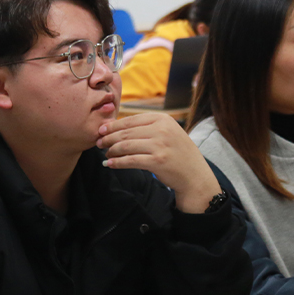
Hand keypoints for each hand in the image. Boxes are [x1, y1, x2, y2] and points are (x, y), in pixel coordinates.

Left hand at [97, 113, 220, 212]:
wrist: (194, 175)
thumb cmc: (177, 153)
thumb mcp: (166, 133)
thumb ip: (146, 128)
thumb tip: (115, 126)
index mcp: (162, 119)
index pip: (131, 120)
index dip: (113, 125)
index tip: (101, 130)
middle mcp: (161, 129)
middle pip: (126, 132)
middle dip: (109, 138)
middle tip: (98, 143)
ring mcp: (160, 145)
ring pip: (126, 145)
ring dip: (112, 150)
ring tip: (105, 154)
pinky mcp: (157, 161)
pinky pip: (130, 160)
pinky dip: (117, 162)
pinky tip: (110, 164)